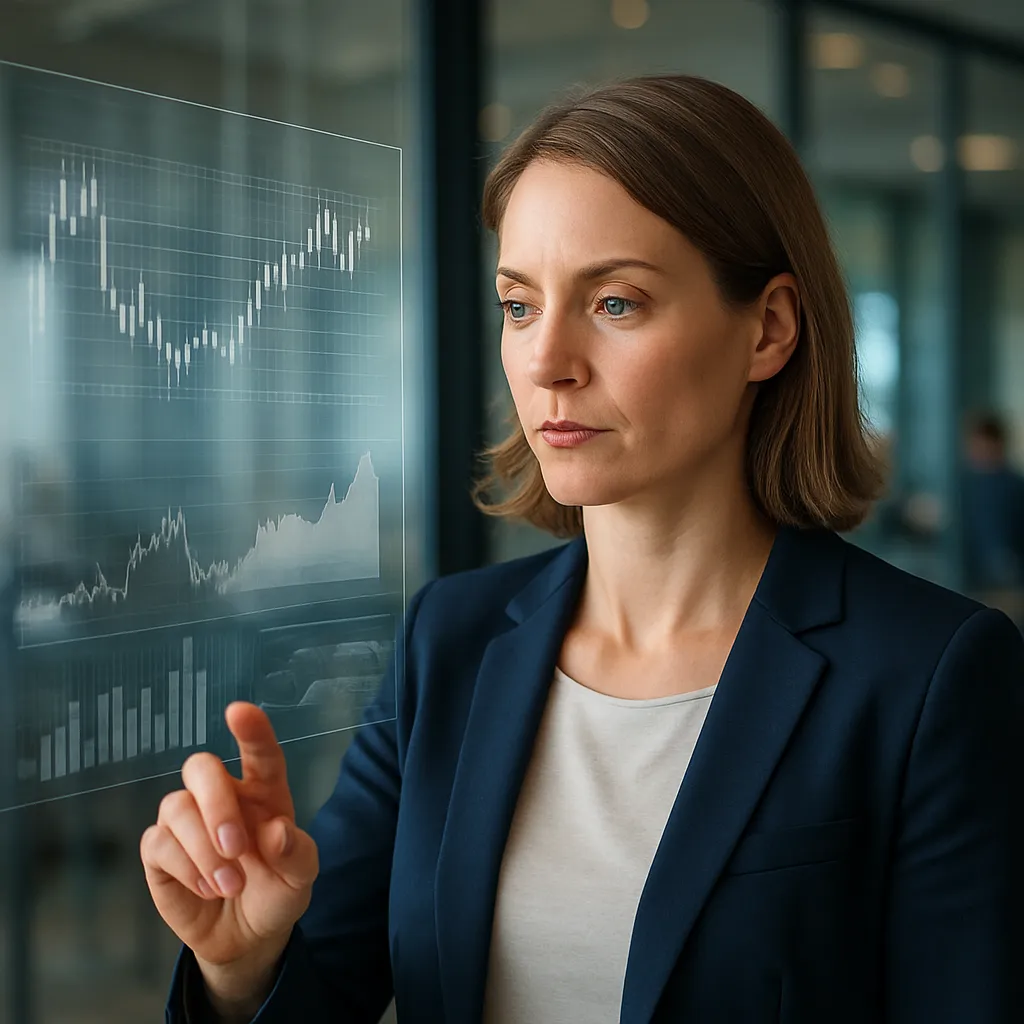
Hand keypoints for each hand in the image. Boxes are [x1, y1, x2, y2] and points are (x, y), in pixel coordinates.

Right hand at [140, 702, 318, 999]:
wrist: (247, 937)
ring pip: (176, 806)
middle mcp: (223, 796)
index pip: (259, 753)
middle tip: (235, 848)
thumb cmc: (277, 891)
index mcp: (264, 791)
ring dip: (203, 850)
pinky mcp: (160, 850)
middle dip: (215, 803)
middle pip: (201, 767)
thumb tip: (277, 832)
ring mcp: (187, 821)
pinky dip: (184, 867)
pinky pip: (158, 842)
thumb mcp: (300, 878)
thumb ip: (297, 854)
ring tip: (229, 886)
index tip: (239, 711)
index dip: (251, 730)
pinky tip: (206, 889)